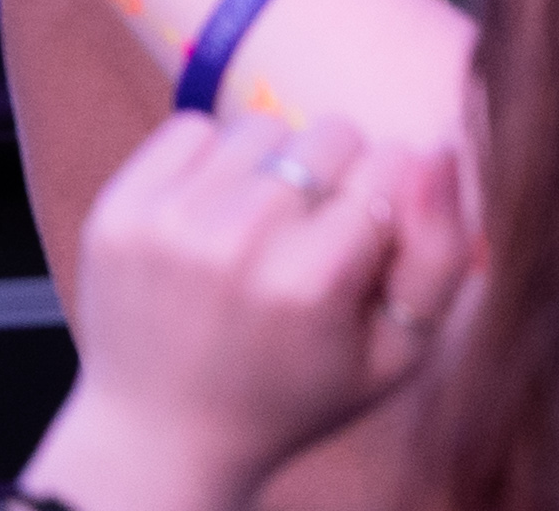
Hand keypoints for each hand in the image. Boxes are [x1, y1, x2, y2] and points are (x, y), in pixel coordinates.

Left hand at [16, 114, 470, 510]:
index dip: (390, 195)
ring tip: (262, 232)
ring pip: (262, 126)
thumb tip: (437, 150)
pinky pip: (193, 128)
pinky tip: (212, 219)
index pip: (391, 164)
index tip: (369, 235)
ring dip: (273, 166)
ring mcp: (170, 221)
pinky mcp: (121, 207)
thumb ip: (436, 255)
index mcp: (314, 284)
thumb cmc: (296, 393)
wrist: (165, 432)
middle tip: (314, 237)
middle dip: (337, 174)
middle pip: (328, 133)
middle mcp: (239, 241)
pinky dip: (212, 162)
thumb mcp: (395, 355)